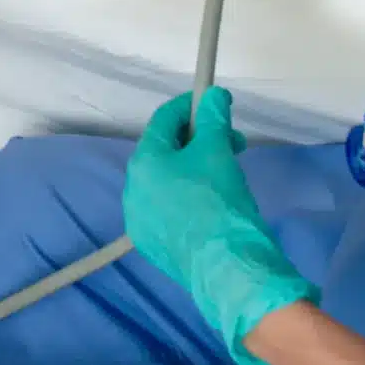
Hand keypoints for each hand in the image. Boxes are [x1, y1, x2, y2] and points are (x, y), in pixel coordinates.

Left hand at [122, 88, 315, 364]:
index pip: (164, 120)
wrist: (227, 268)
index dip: (190, 106)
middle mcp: (133, 190)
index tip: (215, 102)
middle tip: (232, 141)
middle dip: (200, 140)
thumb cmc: (219, 201)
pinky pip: (170, 208)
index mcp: (142, 163)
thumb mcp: (218, 151)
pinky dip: (190, 196)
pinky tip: (215, 203)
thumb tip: (212, 96)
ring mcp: (141, 221)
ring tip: (227, 172)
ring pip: (168, 181)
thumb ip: (212, 118)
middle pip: (166, 151)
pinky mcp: (154, 245)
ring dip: (196, 168)